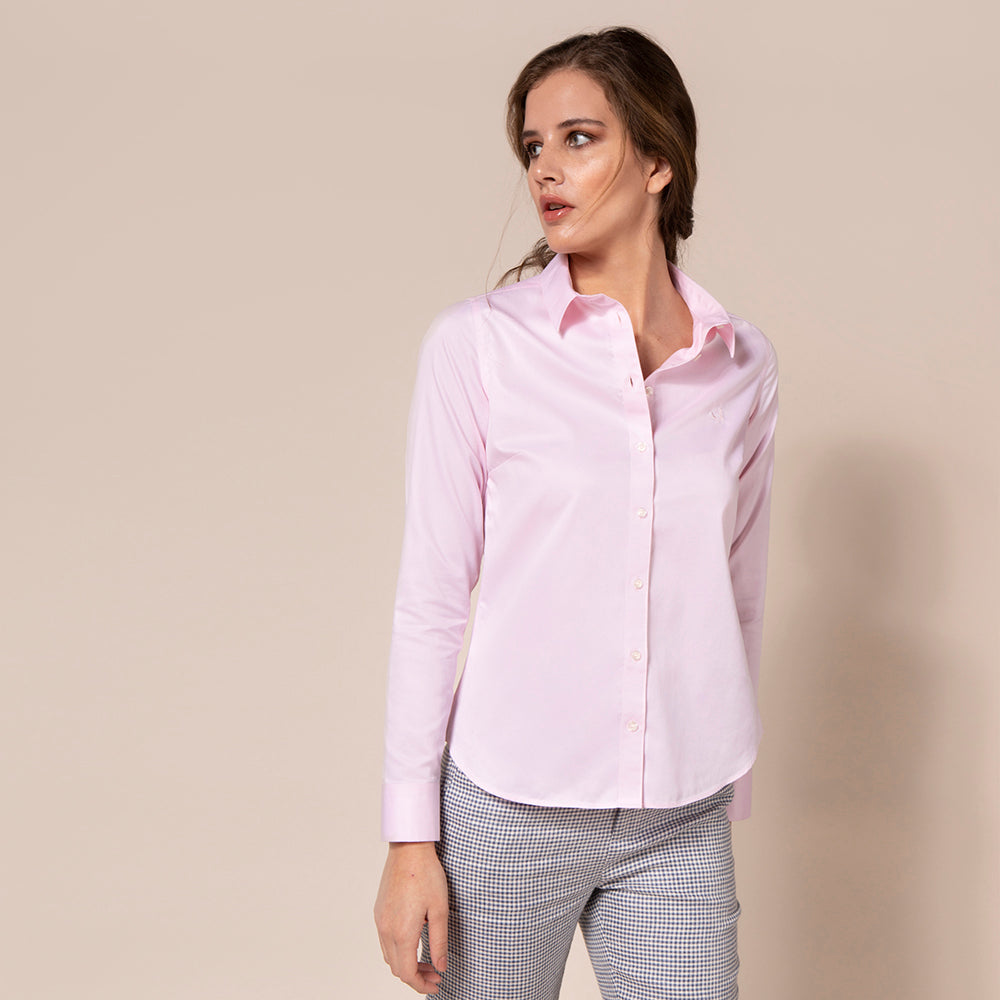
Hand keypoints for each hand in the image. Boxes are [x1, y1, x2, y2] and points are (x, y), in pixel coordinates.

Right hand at [374, 841, 449, 993]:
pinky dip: (398, 950)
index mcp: (402, 932)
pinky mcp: (379, 911)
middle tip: (434, 973)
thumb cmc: (426, 875)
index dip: (420, 984)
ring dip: (405, 963)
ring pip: (389, 955)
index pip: (406, 972)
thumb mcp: (440, 909)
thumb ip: (439, 942)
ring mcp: (380, 920)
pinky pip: (384, 940)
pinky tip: (413, 942)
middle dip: (415, 976)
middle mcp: (386, 929)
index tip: (435, 983)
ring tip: (426, 960)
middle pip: (396, 968)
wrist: (408, 849)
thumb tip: (440, 966)